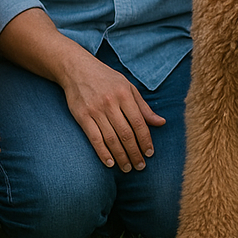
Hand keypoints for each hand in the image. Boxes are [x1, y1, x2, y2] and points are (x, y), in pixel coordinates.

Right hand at [58, 55, 164, 172]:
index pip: (139, 123)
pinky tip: (110, 163)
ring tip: (127, 168)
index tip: (150, 153)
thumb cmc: (105, 78)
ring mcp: (95, 110)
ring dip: (121, 156)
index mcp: (124, 94)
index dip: (146, 140)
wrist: (76, 68)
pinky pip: (94, 138)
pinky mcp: (82, 116)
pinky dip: (103, 153)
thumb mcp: (127, 86)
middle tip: (140, 166)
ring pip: (111, 139)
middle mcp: (110, 102)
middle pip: (126, 134)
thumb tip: (161, 122)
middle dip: (135, 153)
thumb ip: (143, 106)